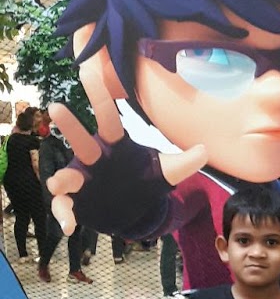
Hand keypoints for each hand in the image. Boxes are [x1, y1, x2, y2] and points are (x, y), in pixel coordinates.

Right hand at [48, 90, 206, 236]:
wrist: (137, 210)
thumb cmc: (146, 181)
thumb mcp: (166, 172)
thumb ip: (183, 162)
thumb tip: (205, 150)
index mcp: (116, 144)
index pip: (109, 118)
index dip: (99, 96)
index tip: (88, 72)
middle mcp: (95, 157)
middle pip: (81, 139)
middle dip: (69, 125)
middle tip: (56, 107)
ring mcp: (83, 179)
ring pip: (68, 175)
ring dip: (62, 178)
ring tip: (58, 183)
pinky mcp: (77, 201)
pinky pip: (64, 206)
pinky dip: (63, 215)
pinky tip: (69, 226)